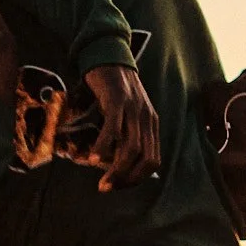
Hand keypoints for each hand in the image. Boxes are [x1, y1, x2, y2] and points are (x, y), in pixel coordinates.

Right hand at [82, 64, 160, 188]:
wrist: (110, 58)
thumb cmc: (114, 91)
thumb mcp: (128, 114)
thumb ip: (127, 135)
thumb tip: (117, 162)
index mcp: (151, 124)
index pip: (153, 160)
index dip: (138, 178)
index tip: (119, 185)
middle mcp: (146, 118)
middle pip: (144, 158)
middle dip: (126, 179)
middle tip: (107, 187)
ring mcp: (133, 108)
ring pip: (132, 147)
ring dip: (116, 169)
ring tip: (102, 181)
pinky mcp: (117, 100)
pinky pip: (113, 128)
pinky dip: (104, 146)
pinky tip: (93, 158)